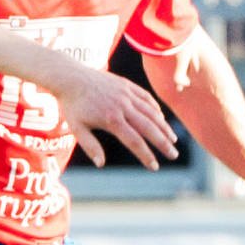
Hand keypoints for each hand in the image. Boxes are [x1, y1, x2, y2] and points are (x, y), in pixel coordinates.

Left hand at [47, 64, 178, 169]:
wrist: (70, 77)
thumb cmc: (72, 105)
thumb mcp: (76, 128)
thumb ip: (90, 146)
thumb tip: (101, 164)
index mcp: (111, 119)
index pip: (134, 141)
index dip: (146, 155)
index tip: (155, 166)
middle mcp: (123, 106)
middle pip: (149, 127)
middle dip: (163, 143)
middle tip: (174, 155)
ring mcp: (126, 94)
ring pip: (151, 112)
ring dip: (164, 127)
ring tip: (173, 139)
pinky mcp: (127, 85)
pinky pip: (146, 98)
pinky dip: (155, 109)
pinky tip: (161, 118)